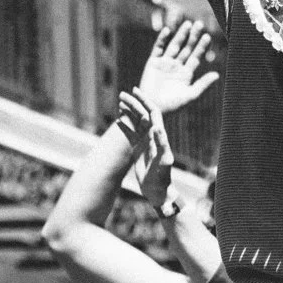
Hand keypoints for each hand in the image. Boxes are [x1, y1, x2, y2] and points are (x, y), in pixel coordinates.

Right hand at [117, 89, 174, 208]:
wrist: (158, 191)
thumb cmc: (162, 178)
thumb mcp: (164, 161)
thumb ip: (162, 144)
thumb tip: (156, 127)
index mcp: (159, 135)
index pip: (153, 112)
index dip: (145, 101)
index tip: (135, 91)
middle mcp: (153, 136)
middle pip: (143, 114)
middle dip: (134, 103)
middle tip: (122, 94)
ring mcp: (146, 142)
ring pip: (137, 122)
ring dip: (129, 112)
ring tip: (120, 102)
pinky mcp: (139, 149)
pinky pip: (131, 134)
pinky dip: (125, 126)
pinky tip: (118, 120)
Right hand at [138, 19, 217, 113]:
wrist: (152, 108)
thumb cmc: (172, 106)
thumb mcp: (190, 95)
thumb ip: (202, 84)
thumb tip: (217, 75)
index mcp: (187, 73)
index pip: (196, 56)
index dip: (201, 46)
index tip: (207, 36)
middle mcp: (177, 66)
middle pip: (187, 48)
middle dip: (193, 37)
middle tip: (199, 24)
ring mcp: (165, 63)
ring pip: (174, 45)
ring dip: (180, 35)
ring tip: (187, 24)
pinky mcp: (153, 63)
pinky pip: (158, 48)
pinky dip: (162, 39)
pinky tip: (168, 30)